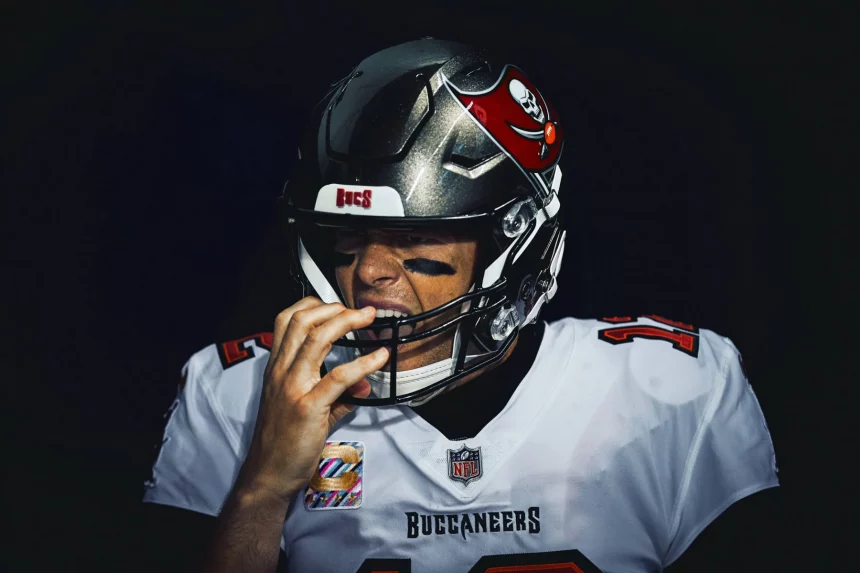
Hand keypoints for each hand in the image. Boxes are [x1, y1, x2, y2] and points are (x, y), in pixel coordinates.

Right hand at [235, 297, 387, 503]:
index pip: (287, 320)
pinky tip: (379, 358)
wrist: (268, 474)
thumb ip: (339, 395)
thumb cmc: (283, 441)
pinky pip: (338, 377)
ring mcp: (293, 388)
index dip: (314, 305)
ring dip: (347, 322)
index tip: (338, 306)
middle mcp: (281, 372)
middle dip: (334, 308)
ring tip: (369, 319)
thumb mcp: (307, 409)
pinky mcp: (308, 407)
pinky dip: (363, 363)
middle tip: (361, 311)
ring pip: (317, 339)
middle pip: (303, 321)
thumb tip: (365, 385)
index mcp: (277, 368)